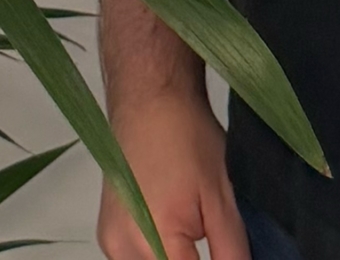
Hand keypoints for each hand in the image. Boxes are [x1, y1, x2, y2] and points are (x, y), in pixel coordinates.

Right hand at [97, 87, 249, 259]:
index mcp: (154, 240)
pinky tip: (176, 226)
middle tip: (213, 235)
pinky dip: (161, 253)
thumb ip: (231, 252)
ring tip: (194, 227)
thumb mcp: (222, 197)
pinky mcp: (108, 234)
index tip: (226, 250)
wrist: (149, 94)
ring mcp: (111, 243)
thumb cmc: (184, 133)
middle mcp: (122, 249)